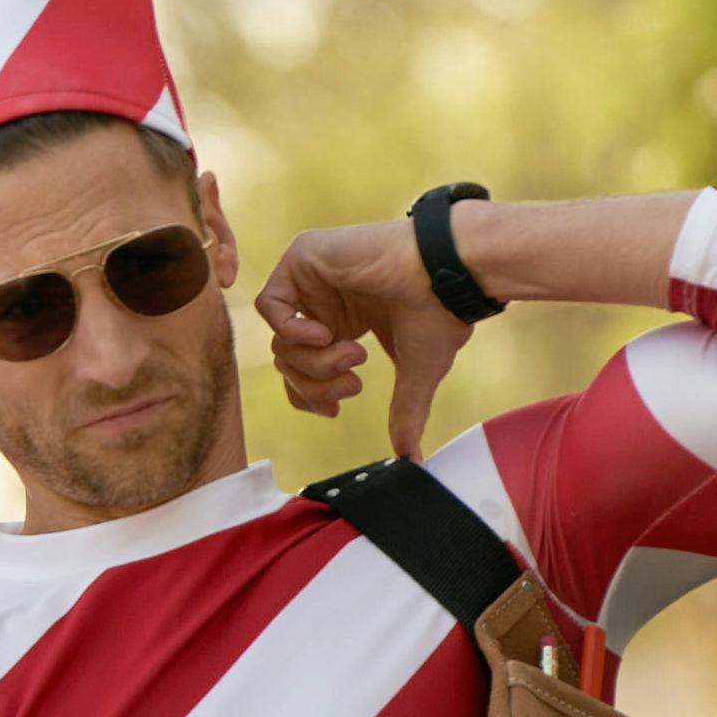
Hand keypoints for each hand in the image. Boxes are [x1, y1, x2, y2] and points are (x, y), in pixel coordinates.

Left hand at [254, 217, 476, 460]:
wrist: (446, 274)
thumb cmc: (439, 315)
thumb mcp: (416, 373)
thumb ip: (405, 413)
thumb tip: (411, 461)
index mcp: (346, 323)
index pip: (301, 372)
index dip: (312, 399)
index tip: (337, 410)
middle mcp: (325, 302)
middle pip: (287, 363)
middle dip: (317, 385)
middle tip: (354, 383)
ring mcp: (313, 279)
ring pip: (279, 342)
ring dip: (315, 362)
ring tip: (353, 355)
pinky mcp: (303, 256)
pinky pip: (270, 306)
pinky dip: (294, 331)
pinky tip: (328, 334)